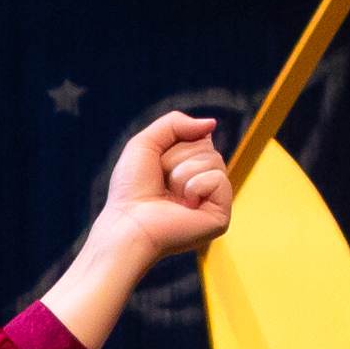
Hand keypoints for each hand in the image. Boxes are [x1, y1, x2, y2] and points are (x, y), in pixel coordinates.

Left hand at [97, 108, 235, 262]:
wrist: (127, 225)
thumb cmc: (131, 189)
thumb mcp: (145, 143)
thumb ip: (175, 123)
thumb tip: (212, 124)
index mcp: (190, 169)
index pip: (199, 136)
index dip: (174, 145)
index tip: (157, 166)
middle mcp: (204, 184)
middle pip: (207, 147)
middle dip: (176, 159)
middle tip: (162, 184)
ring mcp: (214, 201)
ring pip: (213, 160)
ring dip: (181, 174)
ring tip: (170, 196)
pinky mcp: (221, 217)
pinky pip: (218, 179)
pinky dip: (195, 187)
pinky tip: (184, 205)